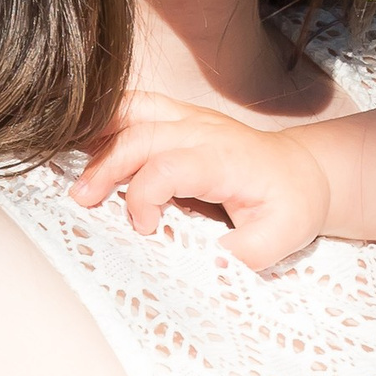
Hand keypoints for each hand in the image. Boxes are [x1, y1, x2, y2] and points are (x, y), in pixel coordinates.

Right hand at [71, 93, 331, 269]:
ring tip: (71, 166)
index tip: (148, 230)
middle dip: (105, 167)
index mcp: (225, 158)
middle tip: (81, 201)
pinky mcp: (178, 118)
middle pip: (140, 134)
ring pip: (133, 110)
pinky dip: (105, 123)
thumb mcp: (281, 239)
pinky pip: (134, 108)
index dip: (144, 197)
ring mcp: (189, 118)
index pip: (169, 166)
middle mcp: (203, 130)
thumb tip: (206, 266)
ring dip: (98, 136)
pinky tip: (84, 146)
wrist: (304, 172)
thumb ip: (243, 255)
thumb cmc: (290, 204)